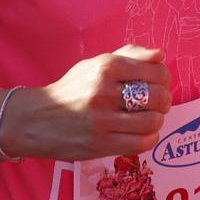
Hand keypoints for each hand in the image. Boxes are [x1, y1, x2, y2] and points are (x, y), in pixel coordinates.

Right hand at [6, 46, 172, 161]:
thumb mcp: (96, 64)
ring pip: (152, 121)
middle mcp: (104, 92)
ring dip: (157, 120)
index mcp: (106, 67)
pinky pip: (141, 143)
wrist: (35, 119)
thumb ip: (130, 56)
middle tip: (157, 103)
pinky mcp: (100, 145)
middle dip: (164, 100)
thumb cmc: (72, 89)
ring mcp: (102, 121)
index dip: (164, 78)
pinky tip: (140, 133)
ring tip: (148, 118)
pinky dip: (149, 138)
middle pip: (158, 96)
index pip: (156, 71)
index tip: (159, 82)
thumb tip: (162, 55)